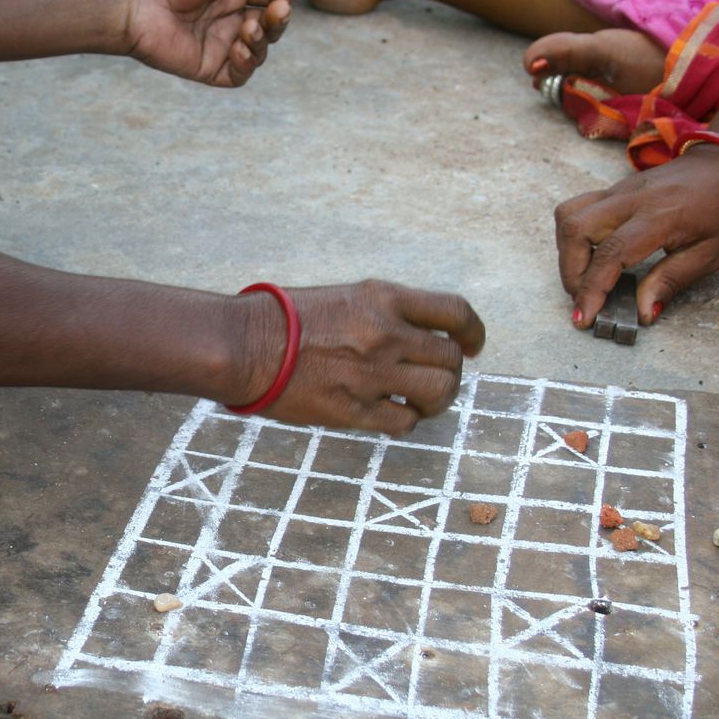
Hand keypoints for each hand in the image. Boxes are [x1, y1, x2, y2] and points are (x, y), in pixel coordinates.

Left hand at [117, 0, 299, 87]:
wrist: (138, 3)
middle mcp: (228, 16)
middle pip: (271, 21)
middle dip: (281, 14)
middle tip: (280, 6)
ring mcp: (220, 43)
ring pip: (261, 48)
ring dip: (265, 36)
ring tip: (250, 26)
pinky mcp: (209, 67)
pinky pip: (240, 73)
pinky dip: (247, 62)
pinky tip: (239, 46)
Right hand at [239, 280, 484, 432]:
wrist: (245, 345)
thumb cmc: (286, 320)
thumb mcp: (345, 297)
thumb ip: (385, 313)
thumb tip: (420, 338)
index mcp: (382, 298)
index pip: (454, 312)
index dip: (473, 331)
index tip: (473, 344)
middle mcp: (384, 334)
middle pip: (451, 358)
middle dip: (452, 371)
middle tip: (437, 379)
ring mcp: (371, 373)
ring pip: (440, 392)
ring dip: (438, 400)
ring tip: (421, 401)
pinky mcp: (354, 409)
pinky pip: (405, 422)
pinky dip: (406, 421)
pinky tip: (391, 415)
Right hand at [554, 146, 718, 327]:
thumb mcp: (711, 253)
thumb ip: (671, 280)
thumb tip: (641, 312)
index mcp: (660, 215)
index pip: (612, 252)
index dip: (593, 288)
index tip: (586, 317)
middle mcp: (632, 198)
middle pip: (576, 229)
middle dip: (571, 273)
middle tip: (585, 299)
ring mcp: (618, 190)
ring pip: (568, 217)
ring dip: (567, 254)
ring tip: (583, 279)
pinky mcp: (612, 190)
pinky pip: (576, 210)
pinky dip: (572, 238)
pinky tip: (588, 256)